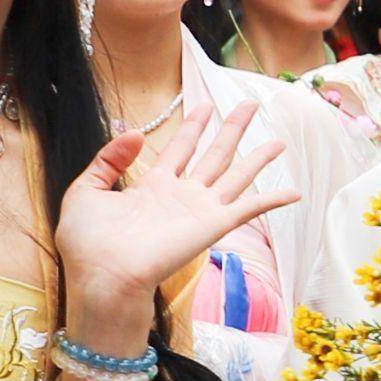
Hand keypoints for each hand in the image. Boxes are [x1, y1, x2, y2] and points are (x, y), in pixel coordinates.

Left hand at [55, 93, 294, 334]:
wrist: (103, 274)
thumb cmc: (88, 242)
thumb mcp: (86, 191)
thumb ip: (108, 160)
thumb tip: (138, 133)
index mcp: (152, 187)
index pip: (179, 149)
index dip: (193, 126)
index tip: (204, 106)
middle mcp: (181, 196)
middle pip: (214, 155)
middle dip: (232, 129)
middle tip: (249, 105)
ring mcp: (199, 210)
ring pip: (237, 176)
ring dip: (259, 158)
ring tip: (280, 141)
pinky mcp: (213, 225)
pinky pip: (249, 209)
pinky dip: (273, 200)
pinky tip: (295, 191)